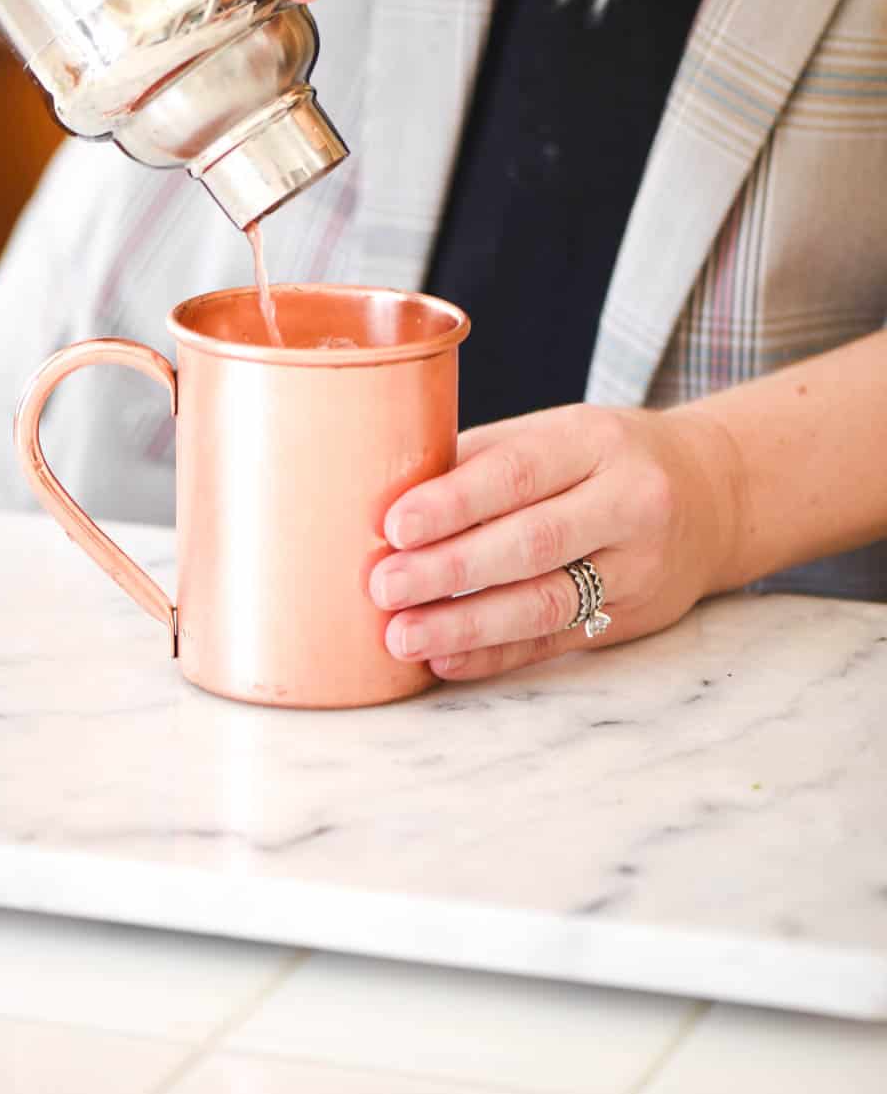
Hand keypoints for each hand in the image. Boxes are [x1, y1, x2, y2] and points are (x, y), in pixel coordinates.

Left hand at [369, 404, 746, 681]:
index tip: (394, 525)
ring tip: (402, 636)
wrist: (712, 493)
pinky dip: (496, 654)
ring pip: (546, 602)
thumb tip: (382, 493)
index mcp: (595, 441)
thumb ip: (482, 460)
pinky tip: (445, 659)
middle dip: (451, 569)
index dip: (454, 502)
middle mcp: (627, 502)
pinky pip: (556, 640)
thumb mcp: (557, 434)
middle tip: (384, 586)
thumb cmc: (602, 457)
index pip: (519, 473)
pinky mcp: (634, 618)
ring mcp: (638, 566)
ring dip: (466, 624)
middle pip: (532, 542)